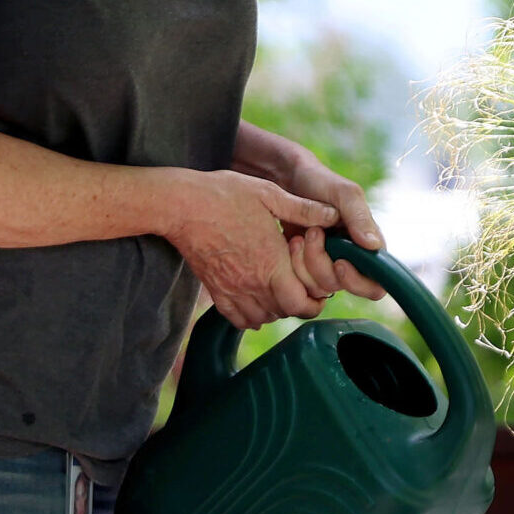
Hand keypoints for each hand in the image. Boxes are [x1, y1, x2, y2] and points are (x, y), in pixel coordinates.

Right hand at [165, 170, 339, 329]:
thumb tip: (333, 214)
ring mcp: (232, 290)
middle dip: (299, 302)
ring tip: (280, 285)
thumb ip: (304, 209)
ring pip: (264, 318)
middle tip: (300, 281)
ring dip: (277, 307)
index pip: (302, 303)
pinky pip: (238, 319)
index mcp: (271, 263)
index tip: (316, 280)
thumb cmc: (224, 195)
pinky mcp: (215, 291)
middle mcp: (253, 283)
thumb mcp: (269, 194)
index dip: (315, 298)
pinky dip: (252, 315)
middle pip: (285, 313)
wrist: (180, 206)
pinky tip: (256, 297)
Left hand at [280, 155, 386, 303]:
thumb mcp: (344, 193)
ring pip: (320, 288)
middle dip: (323, 266)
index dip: (358, 282)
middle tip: (313, 235)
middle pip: (344, 287)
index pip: (375, 284)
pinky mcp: (305, 269)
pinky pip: (301, 284)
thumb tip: (374, 247)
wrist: (287, 179)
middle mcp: (351, 261)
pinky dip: (294, 266)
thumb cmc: (320, 182)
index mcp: (369, 248)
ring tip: (300, 235)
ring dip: (306, 263)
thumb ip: (360, 217)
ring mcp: (327, 267)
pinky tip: (290, 242)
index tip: (339, 262)